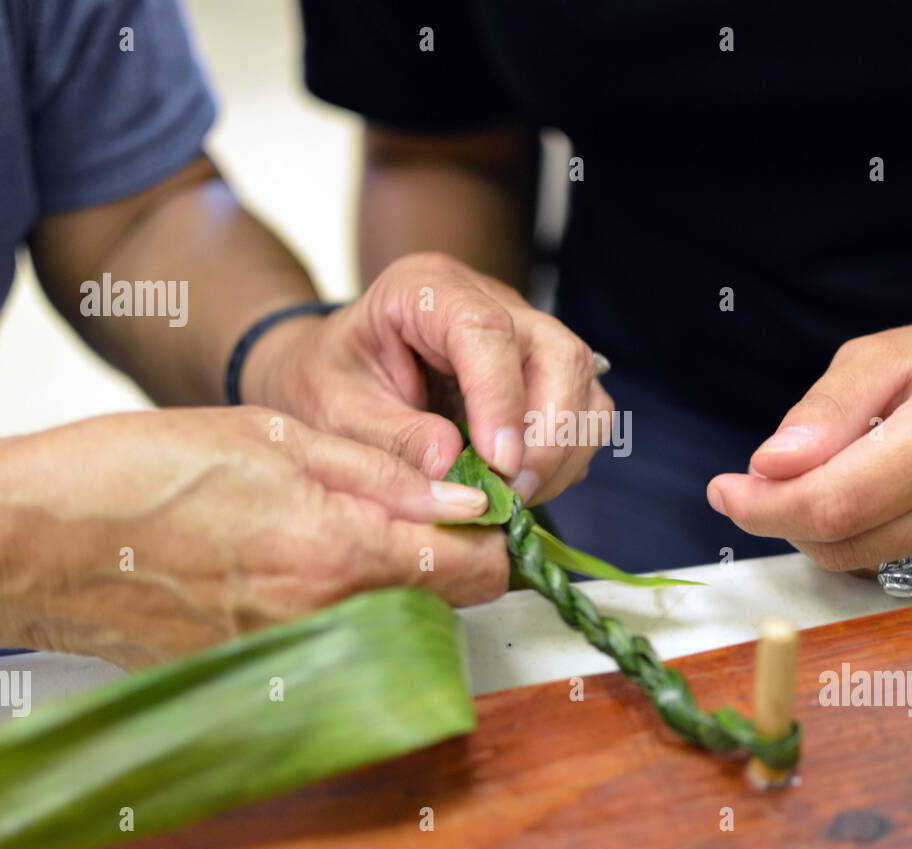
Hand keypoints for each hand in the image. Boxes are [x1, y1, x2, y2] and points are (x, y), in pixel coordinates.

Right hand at [0, 407, 507, 668]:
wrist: (38, 542)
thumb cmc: (144, 472)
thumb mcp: (275, 438)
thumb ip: (382, 473)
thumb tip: (466, 495)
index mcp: (339, 549)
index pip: (476, 569)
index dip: (494, 536)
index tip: (484, 507)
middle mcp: (327, 619)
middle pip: (444, 605)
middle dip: (450, 559)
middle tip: (416, 509)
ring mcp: (293, 660)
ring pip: (394, 627)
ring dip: (397, 584)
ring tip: (343, 529)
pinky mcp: (260, 679)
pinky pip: (338, 648)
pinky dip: (343, 610)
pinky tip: (296, 567)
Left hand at [243, 252, 614, 504]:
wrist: (334, 371)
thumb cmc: (327, 381)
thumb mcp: (334, 411)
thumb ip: (390, 437)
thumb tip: (453, 466)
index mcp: (427, 290)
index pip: (486, 329)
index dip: (502, 399)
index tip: (499, 464)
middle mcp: (490, 301)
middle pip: (560, 353)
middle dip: (550, 434)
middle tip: (511, 493)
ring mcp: (525, 334)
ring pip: (584, 384)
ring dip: (563, 452)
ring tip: (513, 495)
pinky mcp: (543, 372)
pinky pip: (583, 413)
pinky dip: (564, 458)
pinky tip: (521, 484)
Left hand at [706, 315, 911, 593]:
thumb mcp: (887, 353)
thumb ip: (825, 411)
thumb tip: (770, 468)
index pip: (839, 500)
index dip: (767, 506)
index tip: (726, 492)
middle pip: (846, 544)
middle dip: (788, 518)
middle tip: (769, 481)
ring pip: (867, 568)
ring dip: (831, 533)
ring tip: (851, 475)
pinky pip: (901, 580)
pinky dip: (874, 547)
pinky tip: (894, 503)